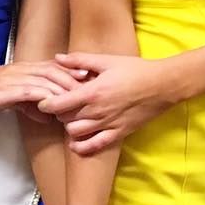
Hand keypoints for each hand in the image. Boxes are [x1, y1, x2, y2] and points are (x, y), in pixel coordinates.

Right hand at [0, 60, 86, 114]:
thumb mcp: (11, 99)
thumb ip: (30, 105)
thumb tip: (49, 117)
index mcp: (25, 69)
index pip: (55, 66)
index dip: (73, 72)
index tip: (91, 81)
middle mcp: (23, 69)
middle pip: (56, 70)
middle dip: (76, 79)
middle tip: (93, 90)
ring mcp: (16, 77)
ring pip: (48, 80)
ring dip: (65, 89)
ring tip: (81, 101)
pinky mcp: (9, 89)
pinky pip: (33, 91)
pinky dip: (47, 98)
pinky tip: (57, 106)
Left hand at [38, 52, 172, 153]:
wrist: (162, 85)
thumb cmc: (135, 69)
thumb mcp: (107, 60)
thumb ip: (80, 60)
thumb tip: (57, 57)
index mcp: (93, 92)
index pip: (60, 104)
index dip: (46, 103)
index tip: (42, 100)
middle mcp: (98, 111)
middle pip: (65, 118)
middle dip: (58, 112)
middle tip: (59, 104)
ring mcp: (108, 124)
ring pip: (76, 133)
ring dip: (69, 127)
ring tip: (71, 117)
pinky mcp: (119, 133)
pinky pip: (95, 145)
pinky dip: (82, 147)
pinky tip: (76, 142)